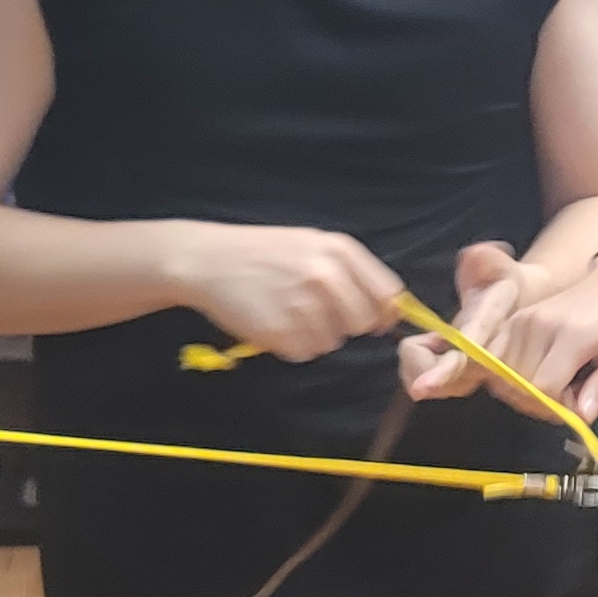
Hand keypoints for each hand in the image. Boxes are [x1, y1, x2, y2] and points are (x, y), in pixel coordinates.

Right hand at [179, 224, 403, 364]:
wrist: (209, 260)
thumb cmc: (264, 253)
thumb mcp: (312, 244)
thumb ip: (351, 272)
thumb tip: (388, 310)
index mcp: (339, 250)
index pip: (386, 294)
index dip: (382, 312)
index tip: (374, 319)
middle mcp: (325, 275)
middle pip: (362, 322)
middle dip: (346, 324)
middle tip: (318, 314)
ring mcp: (303, 303)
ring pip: (332, 341)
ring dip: (314, 335)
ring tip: (287, 311)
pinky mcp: (281, 330)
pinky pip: (304, 352)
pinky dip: (291, 345)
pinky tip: (273, 322)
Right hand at [413, 241, 597, 417]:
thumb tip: (581, 417)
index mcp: (573, 334)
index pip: (543, 387)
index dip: (557, 408)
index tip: (579, 407)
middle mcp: (540, 324)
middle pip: (520, 385)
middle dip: (543, 402)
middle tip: (573, 397)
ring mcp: (524, 319)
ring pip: (504, 375)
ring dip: (527, 390)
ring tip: (560, 384)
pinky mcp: (516, 319)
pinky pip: (499, 359)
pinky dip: (513, 375)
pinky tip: (541, 372)